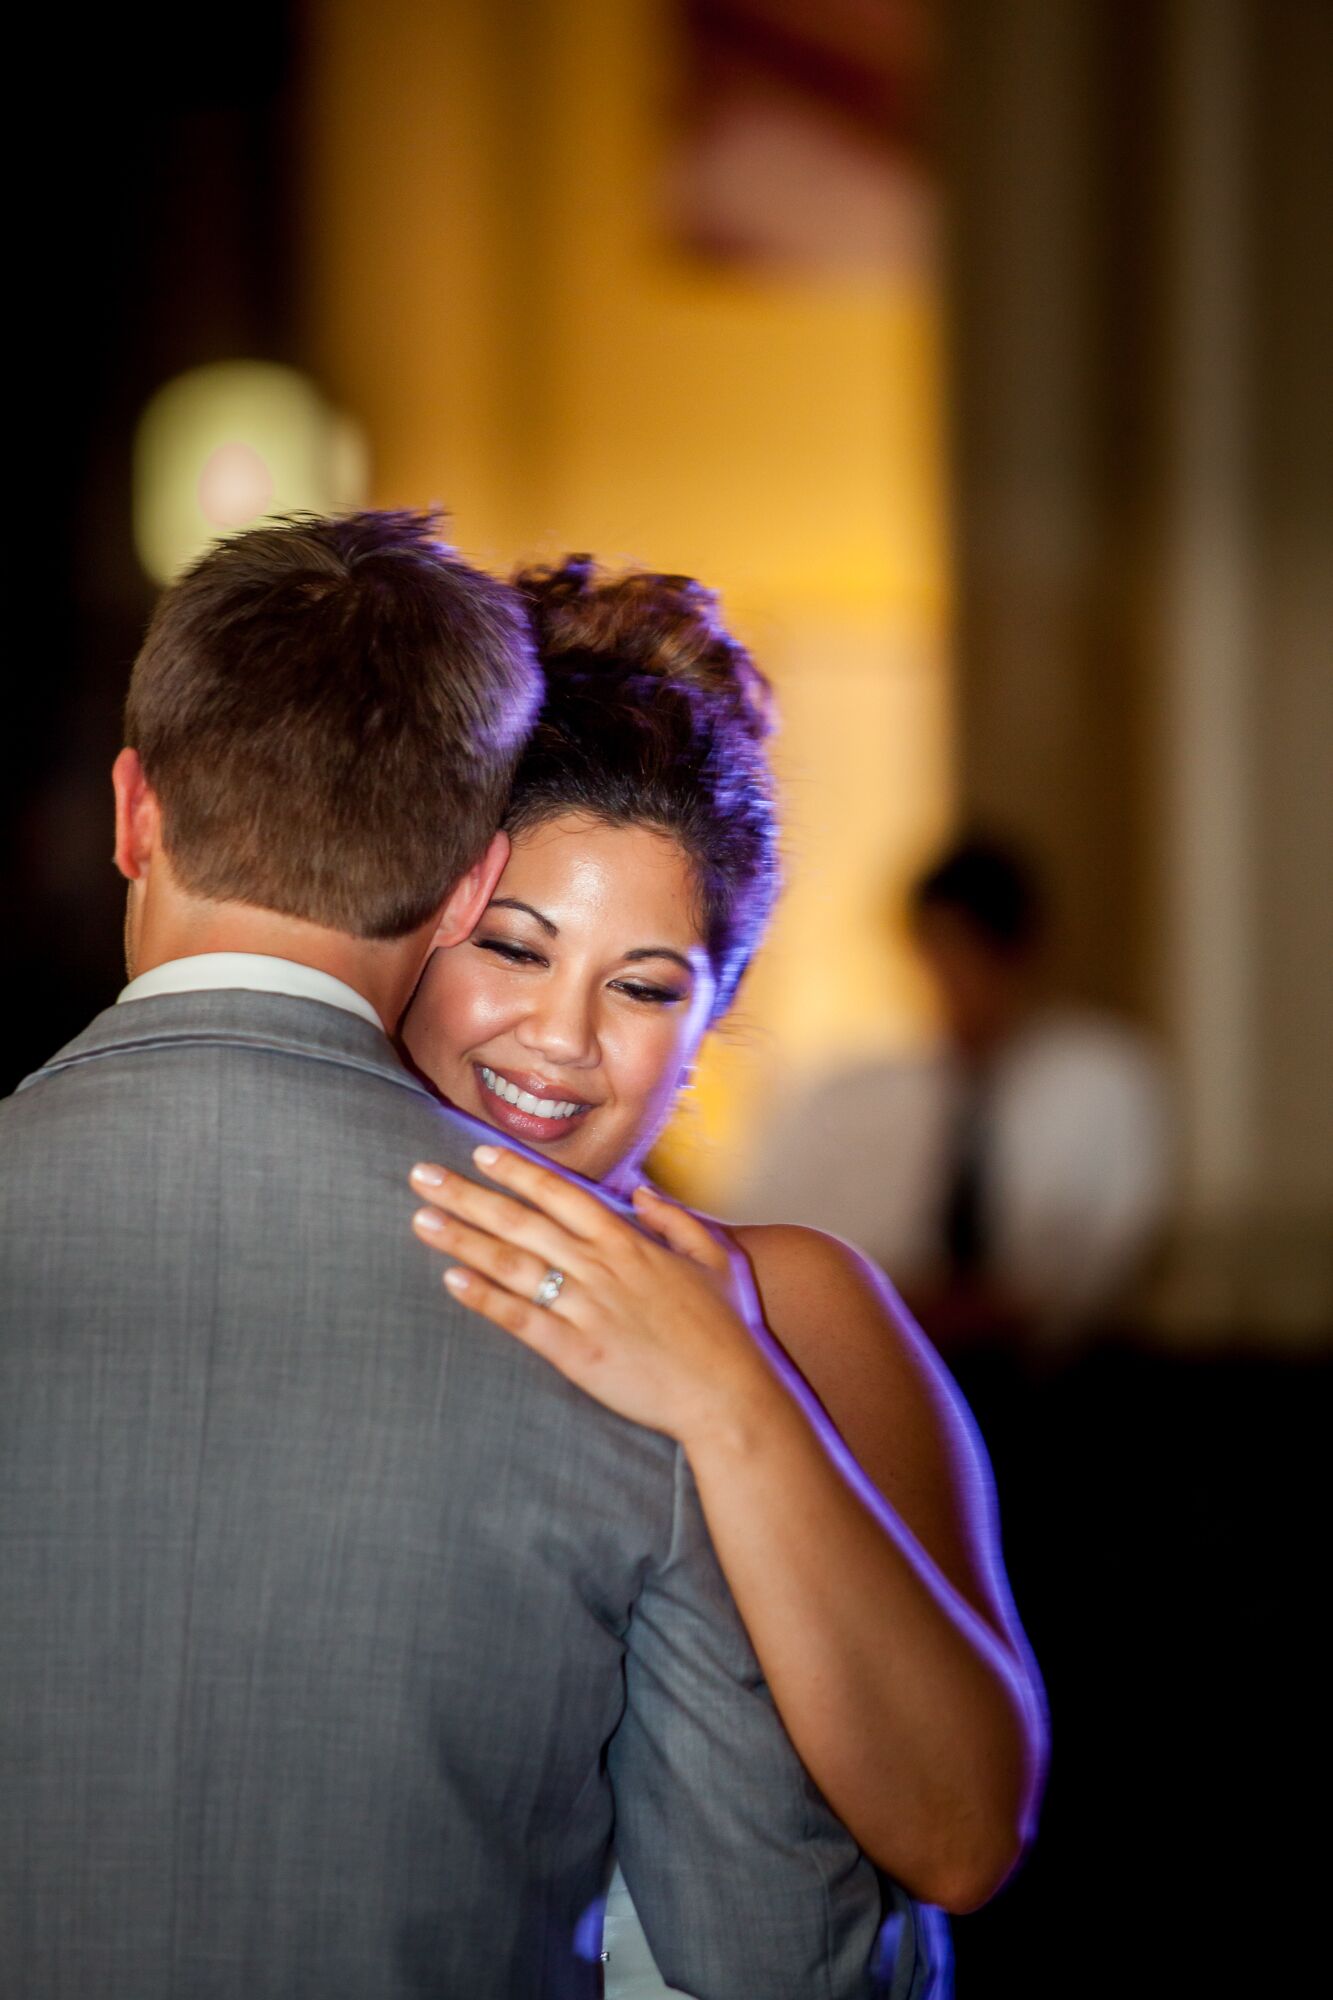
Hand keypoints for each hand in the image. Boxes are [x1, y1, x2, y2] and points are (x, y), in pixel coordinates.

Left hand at [409, 1145, 779, 1447]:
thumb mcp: (715, 1260)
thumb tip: (644, 1193)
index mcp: (629, 1242)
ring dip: (463, 1240)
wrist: (728, 1395)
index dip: (518, 1172)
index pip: (562, 1194)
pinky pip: (521, 1319)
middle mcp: (601, 1267)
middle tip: (421, 1175)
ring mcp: (586, 1309)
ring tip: (421, 1220)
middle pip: (522, 1222)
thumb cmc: (725, 1330)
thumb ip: (677, 1220)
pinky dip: (484, 1299)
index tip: (479, 1153)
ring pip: (513, 1265)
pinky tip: (451, 1282)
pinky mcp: (576, 1352)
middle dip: (468, 1196)